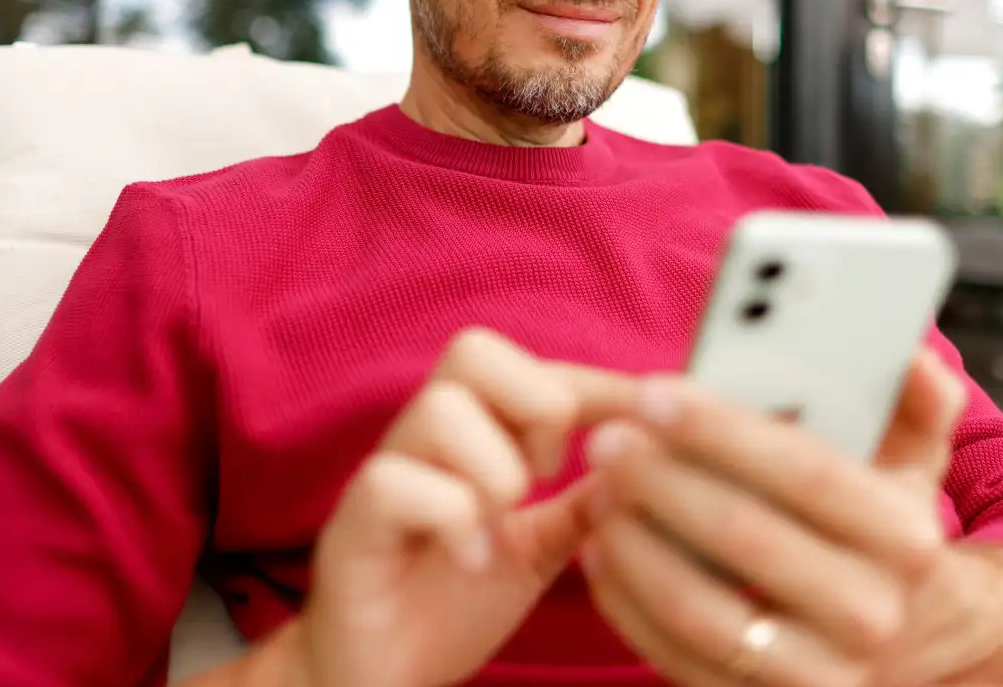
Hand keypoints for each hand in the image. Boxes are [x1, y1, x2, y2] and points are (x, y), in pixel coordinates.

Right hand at [287, 329, 635, 686]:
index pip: (535, 369)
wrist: (382, 674)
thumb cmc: (452, 601)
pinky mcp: (352, 526)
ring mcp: (385, 476)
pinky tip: (470, 559)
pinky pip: (393, 482)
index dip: (597, 383)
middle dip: (535, 404)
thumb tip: (647, 461)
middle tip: (546, 474)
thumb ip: (582, 505)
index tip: (649, 410)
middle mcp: (424, 440)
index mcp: (472, 435)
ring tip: (500, 521)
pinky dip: (449, 515)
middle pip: (474, 349)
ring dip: (494, 467)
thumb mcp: (538, 549)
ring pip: (440, 407)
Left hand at [580, 350, 1002, 686]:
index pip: (805, 472)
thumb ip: (917, 396)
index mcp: (905, 539)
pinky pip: (679, 661)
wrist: (918, 642)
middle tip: (607, 439)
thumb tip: (906, 350)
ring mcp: (819, 675)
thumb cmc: (888, 529)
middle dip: (662, 481)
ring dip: (636, 546)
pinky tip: (602, 549)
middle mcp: (869, 614)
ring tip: (599, 491)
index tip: (655, 393)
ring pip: (703, 612)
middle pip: (744, 538)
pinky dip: (629, 604)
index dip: (723, 431)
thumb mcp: (916, 462)